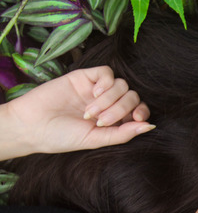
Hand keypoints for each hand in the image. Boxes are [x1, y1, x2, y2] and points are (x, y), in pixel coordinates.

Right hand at [0, 66, 153, 159]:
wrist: (32, 126)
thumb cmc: (62, 137)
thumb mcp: (96, 139)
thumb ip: (123, 133)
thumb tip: (150, 126)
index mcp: (113, 119)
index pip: (139, 109)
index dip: (142, 111)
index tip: (137, 119)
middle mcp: (108, 103)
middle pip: (132, 96)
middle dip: (120, 109)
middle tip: (100, 121)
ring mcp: (97, 89)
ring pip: (121, 85)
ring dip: (109, 100)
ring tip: (89, 113)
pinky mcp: (85, 77)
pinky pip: (107, 72)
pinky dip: (105, 83)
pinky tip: (92, 94)